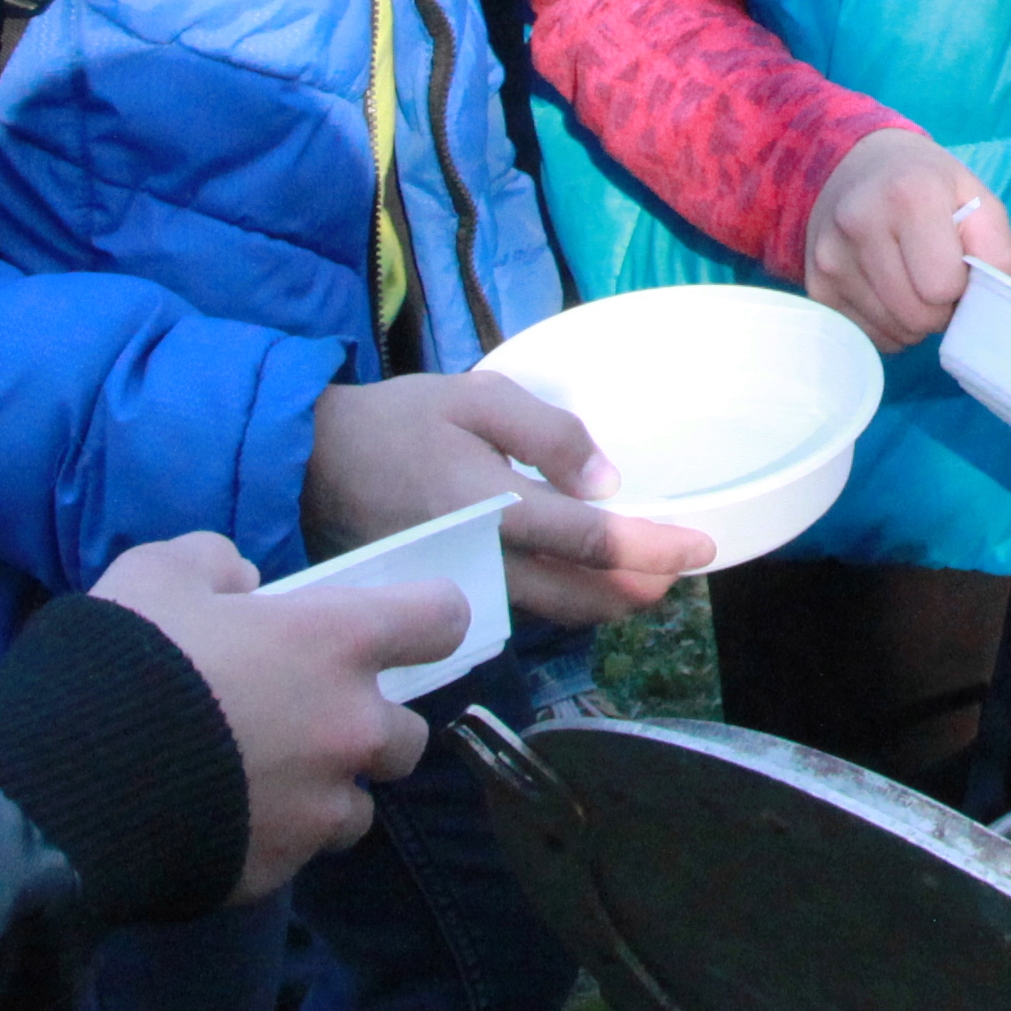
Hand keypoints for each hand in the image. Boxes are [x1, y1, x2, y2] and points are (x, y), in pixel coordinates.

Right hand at [88, 532, 442, 896]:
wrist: (66, 786)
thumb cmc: (125, 660)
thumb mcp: (158, 572)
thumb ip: (215, 564)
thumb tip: (243, 585)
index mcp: (336, 643)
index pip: (441, 619)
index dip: (423, 618)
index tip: (398, 627)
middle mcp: (350, 729)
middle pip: (408, 733)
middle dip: (368, 725)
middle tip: (303, 718)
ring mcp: (320, 809)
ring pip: (359, 805)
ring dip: (326, 791)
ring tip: (261, 781)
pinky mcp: (281, 871)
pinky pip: (300, 852)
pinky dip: (275, 837)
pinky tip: (221, 822)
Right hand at [306, 372, 712, 624]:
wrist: (308, 462)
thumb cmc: (397, 420)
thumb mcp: (476, 397)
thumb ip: (547, 432)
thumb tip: (606, 482)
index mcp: (492, 506)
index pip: (590, 541)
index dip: (653, 548)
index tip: (702, 547)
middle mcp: (483, 560)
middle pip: (580, 598)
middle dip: (639, 591)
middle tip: (680, 570)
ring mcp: (463, 586)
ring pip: (553, 614)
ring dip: (607, 603)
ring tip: (645, 576)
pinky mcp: (449, 593)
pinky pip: (523, 608)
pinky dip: (567, 600)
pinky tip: (585, 577)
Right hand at [805, 127, 1010, 348]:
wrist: (857, 166)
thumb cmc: (928, 187)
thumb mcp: (977, 199)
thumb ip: (998, 252)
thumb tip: (986, 309)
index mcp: (909, 193)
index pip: (944, 286)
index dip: (960, 285)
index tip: (956, 264)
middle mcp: (860, 222)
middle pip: (917, 316)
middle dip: (939, 310)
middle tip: (938, 280)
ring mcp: (830, 257)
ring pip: (893, 332)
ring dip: (915, 321)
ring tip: (912, 282)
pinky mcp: (815, 286)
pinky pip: (868, 337)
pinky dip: (888, 326)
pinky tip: (887, 291)